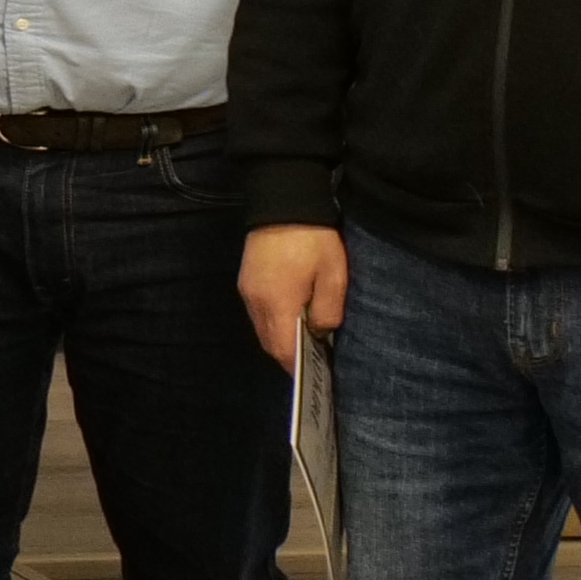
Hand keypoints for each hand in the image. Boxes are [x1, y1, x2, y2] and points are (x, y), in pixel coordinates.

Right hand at [241, 224, 349, 367]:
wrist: (282, 202)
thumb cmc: (313, 240)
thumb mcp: (333, 275)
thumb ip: (328, 310)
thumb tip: (321, 333)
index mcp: (277, 304)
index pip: (283, 349)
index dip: (297, 366)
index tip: (314, 377)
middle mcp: (256, 302)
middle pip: (269, 343)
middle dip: (288, 357)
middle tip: (313, 363)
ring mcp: (247, 291)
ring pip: (262, 329)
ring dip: (281, 340)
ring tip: (305, 343)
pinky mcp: (247, 281)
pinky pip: (258, 314)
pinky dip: (274, 325)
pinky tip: (291, 320)